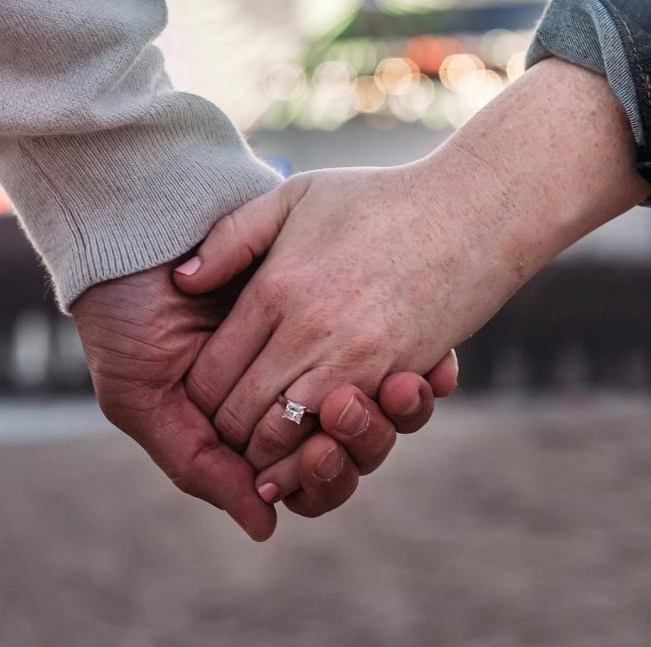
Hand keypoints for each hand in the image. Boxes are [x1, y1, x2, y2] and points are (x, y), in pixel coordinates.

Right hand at [71, 264, 456, 536]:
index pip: (312, 475)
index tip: (323, 450)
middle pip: (358, 448)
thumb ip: (198, 463)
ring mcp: (321, 349)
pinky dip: (425, 369)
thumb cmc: (125, 322)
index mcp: (253, 427)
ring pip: (385, 407)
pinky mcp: (338, 301)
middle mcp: (294, 393)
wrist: (131, 234)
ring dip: (399, 409)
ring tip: (393, 385)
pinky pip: (399, 346)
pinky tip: (431, 365)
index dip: (329, 475)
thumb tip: (267, 526)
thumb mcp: (143, 398)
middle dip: (366, 440)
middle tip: (346, 409)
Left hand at [172, 164, 486, 461]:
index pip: (211, 376)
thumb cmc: (376, 199)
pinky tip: (311, 447)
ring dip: (269, 452)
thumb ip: (230, 238)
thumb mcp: (294, 197)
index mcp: (275, 290)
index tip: (201, 395)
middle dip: (226, 431)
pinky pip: (344, 437)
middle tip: (225, 429)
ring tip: (260, 448)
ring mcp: (357, 362)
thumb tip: (180, 280)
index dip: (198, 396)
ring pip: (287, 439)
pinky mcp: (397, 380)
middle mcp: (309, 333)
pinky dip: (321, 451)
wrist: (470, 211)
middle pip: (241, 417)